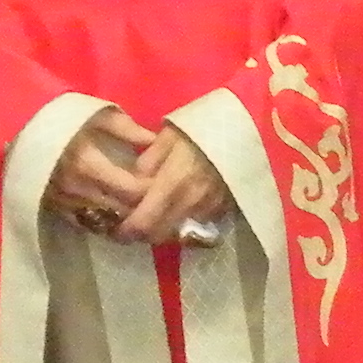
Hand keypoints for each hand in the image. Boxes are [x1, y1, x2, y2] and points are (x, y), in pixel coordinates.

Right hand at [45, 107, 153, 234]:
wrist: (18, 132)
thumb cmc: (60, 119)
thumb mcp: (94, 115)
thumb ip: (126, 129)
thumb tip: (154, 141)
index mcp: (88, 163)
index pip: (132, 190)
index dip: (152, 189)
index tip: (163, 182)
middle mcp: (78, 189)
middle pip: (123, 211)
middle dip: (144, 207)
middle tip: (158, 200)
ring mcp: (66, 203)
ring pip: (107, 222)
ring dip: (127, 218)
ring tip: (142, 209)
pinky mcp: (57, 211)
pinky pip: (89, 225)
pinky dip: (106, 223)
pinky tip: (117, 216)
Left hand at [115, 121, 229, 246]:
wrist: (246, 128)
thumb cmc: (202, 127)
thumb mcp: (169, 135)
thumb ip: (148, 160)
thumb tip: (134, 181)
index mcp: (174, 181)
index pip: (145, 221)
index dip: (127, 230)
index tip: (116, 227)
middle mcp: (191, 201)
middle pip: (160, 234)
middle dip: (142, 234)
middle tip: (130, 227)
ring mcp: (209, 209)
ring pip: (178, 234)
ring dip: (162, 231)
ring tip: (153, 219)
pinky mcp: (223, 210)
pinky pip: (196, 226)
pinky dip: (183, 225)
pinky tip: (176, 212)